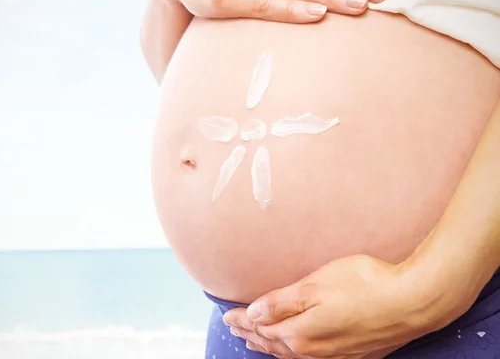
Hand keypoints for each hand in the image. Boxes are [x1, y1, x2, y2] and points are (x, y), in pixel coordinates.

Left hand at [222, 255, 438, 358]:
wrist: (410, 304)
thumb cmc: (363, 286)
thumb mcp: (315, 287)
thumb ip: (282, 302)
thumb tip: (253, 314)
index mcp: (300, 331)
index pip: (261, 326)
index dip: (242, 319)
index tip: (227, 315)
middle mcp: (312, 349)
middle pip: (273, 342)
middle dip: (252, 334)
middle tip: (236, 328)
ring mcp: (332, 354)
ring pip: (290, 352)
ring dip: (269, 345)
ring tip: (256, 339)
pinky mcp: (349, 354)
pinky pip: (309, 357)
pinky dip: (292, 351)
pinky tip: (294, 348)